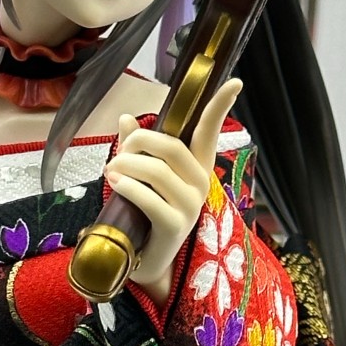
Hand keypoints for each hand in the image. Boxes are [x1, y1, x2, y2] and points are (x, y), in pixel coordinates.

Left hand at [104, 78, 242, 305]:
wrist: (146, 262)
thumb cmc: (144, 217)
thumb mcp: (140, 178)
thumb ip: (136, 149)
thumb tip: (127, 117)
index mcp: (195, 169)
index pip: (209, 133)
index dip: (220, 107)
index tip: (235, 83)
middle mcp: (199, 184)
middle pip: (171, 146)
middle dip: (139, 142)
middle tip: (118, 154)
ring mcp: (190, 206)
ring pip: (157, 170)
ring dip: (127, 165)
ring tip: (110, 172)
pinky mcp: (175, 225)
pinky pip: (150, 198)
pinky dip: (128, 187)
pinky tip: (116, 184)